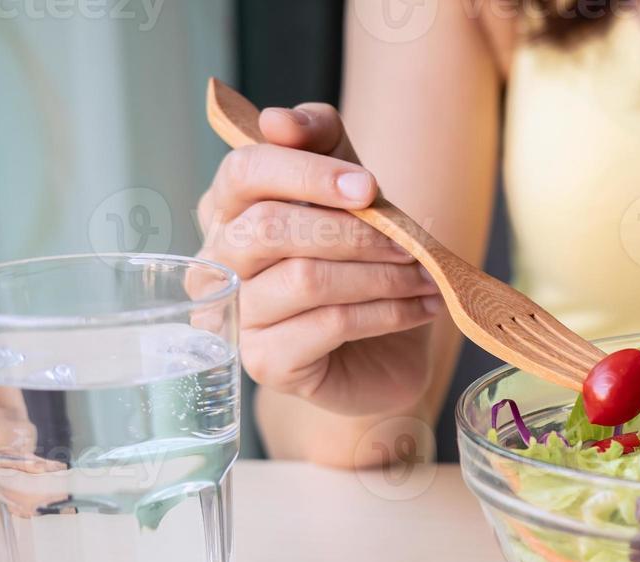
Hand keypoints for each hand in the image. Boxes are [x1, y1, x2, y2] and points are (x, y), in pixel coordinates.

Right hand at [196, 103, 441, 415]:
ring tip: (423, 278)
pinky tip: (419, 310)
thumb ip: (321, 142)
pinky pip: (328, 325)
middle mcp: (217, 262)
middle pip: (270, 228)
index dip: (308, 172)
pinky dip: (384, 313)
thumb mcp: (350, 189)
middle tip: (410, 242)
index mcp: (227, 209)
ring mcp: (235, 317)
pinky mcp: (265, 363)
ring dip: (379, 275)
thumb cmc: (358, 263)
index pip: (245, 172)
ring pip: (305, 278)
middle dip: (353, 232)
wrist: (383, 351)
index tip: (369, 185)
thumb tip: (278, 120)